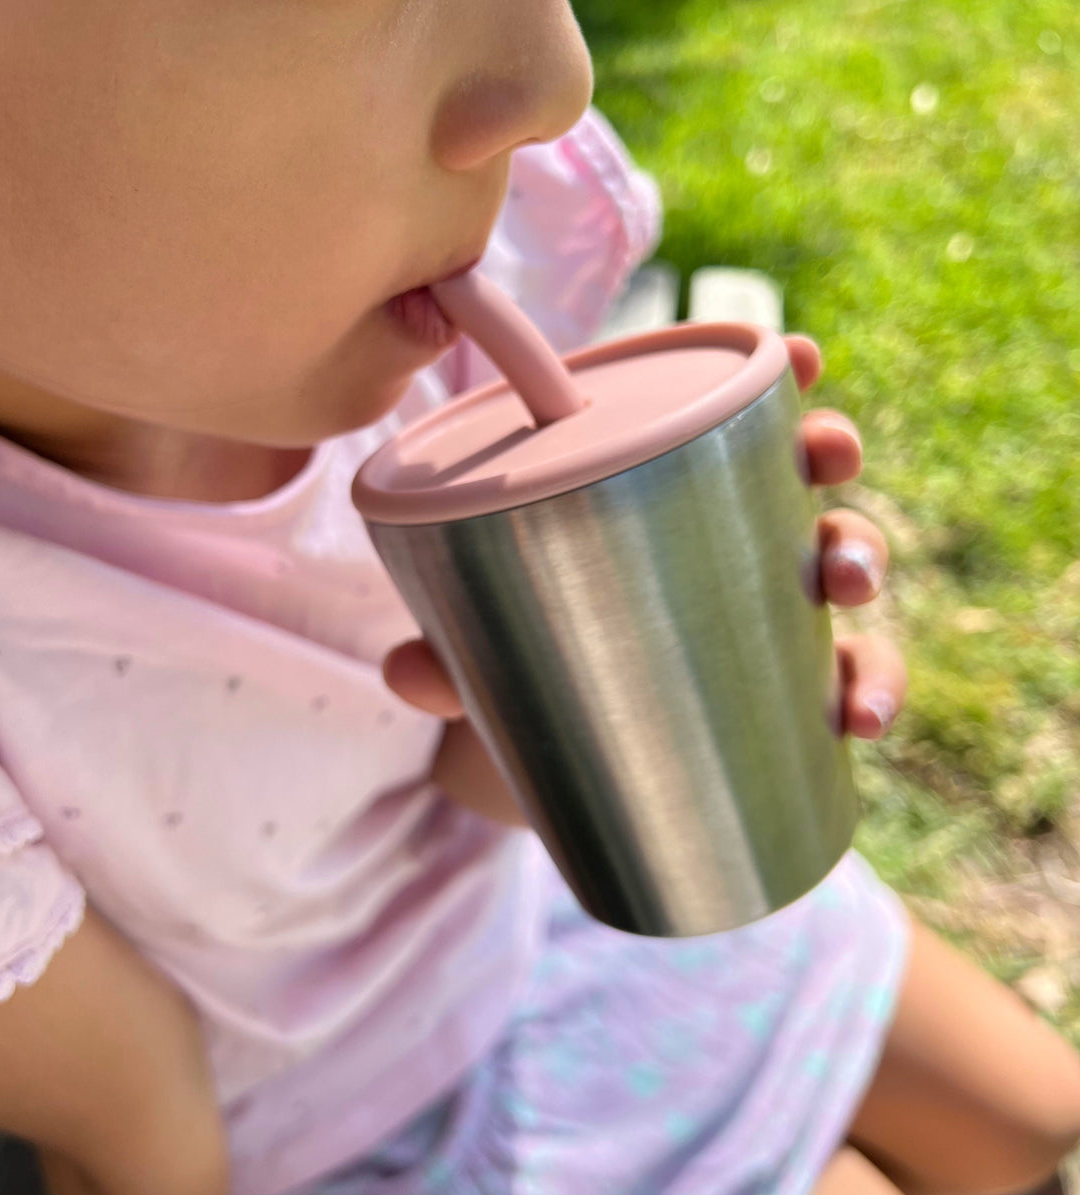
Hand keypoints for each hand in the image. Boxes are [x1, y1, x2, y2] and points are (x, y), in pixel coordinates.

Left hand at [384, 335, 906, 824]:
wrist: (556, 758)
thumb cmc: (529, 663)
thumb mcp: (487, 646)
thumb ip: (450, 652)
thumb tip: (406, 671)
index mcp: (657, 498)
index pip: (723, 419)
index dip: (772, 377)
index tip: (797, 352)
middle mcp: (723, 543)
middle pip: (799, 474)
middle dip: (828, 449)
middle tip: (829, 457)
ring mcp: (762, 613)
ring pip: (841, 564)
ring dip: (860, 559)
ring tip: (845, 586)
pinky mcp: (786, 688)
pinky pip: (852, 675)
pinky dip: (871, 688)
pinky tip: (858, 718)